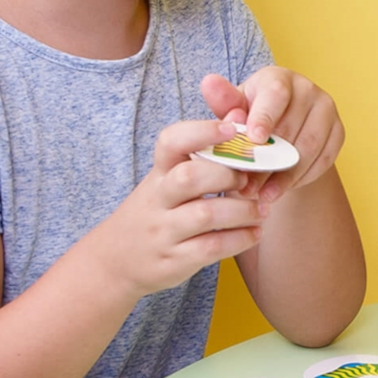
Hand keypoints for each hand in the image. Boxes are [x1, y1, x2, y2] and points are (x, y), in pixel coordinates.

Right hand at [84, 118, 265, 299]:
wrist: (115, 261)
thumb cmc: (157, 211)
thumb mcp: (168, 179)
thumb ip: (203, 150)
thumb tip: (237, 115)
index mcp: (159, 172)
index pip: (171, 142)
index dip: (202, 131)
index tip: (233, 128)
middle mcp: (157, 199)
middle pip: (189, 177)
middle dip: (227, 176)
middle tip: (251, 181)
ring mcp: (163, 231)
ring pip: (205, 215)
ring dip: (242, 211)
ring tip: (262, 210)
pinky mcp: (173, 260)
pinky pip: (211, 248)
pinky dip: (240, 239)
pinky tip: (255, 233)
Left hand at [201, 68, 344, 204]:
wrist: (280, 125)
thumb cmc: (250, 115)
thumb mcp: (233, 109)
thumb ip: (224, 103)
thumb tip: (210, 84)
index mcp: (279, 78)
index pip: (276, 94)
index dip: (266, 117)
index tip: (255, 140)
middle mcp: (308, 89)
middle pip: (292, 127)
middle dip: (268, 160)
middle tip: (248, 186)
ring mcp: (327, 111)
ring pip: (310, 147)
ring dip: (286, 175)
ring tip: (264, 196)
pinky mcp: (338, 132)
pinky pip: (324, 160)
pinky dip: (303, 177)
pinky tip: (283, 189)